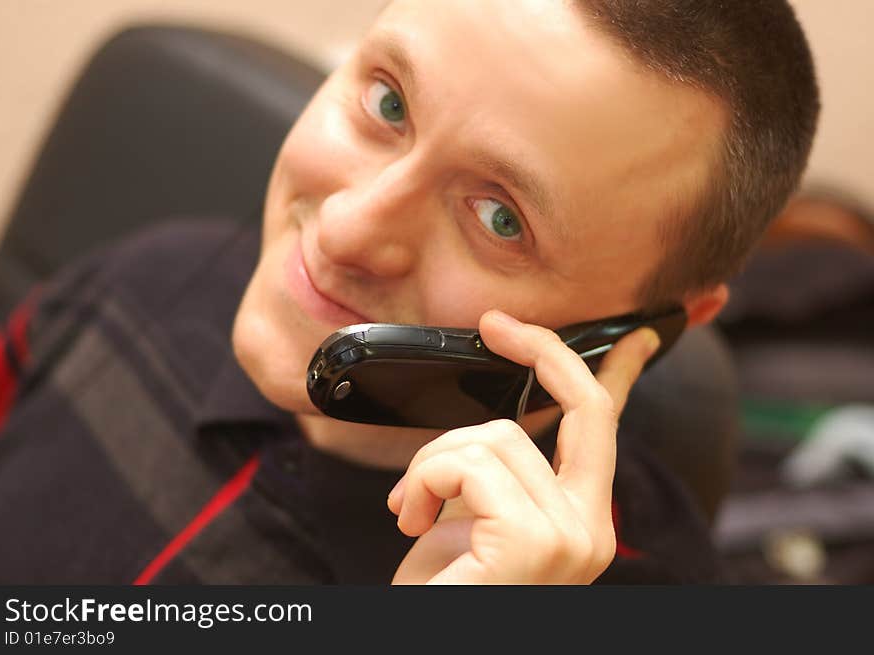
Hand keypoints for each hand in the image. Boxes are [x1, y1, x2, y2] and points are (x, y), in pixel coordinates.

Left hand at [388, 310, 659, 583]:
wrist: (425, 636)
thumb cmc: (445, 589)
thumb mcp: (473, 517)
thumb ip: (500, 472)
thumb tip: (500, 429)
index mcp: (579, 519)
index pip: (609, 430)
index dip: (621, 372)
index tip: (635, 333)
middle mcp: (590, 529)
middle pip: (583, 408)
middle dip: (541, 351)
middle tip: (497, 326)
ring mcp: (569, 537)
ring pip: (497, 434)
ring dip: (434, 460)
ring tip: (412, 505)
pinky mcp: (532, 541)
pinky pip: (468, 464)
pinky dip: (424, 479)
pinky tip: (410, 517)